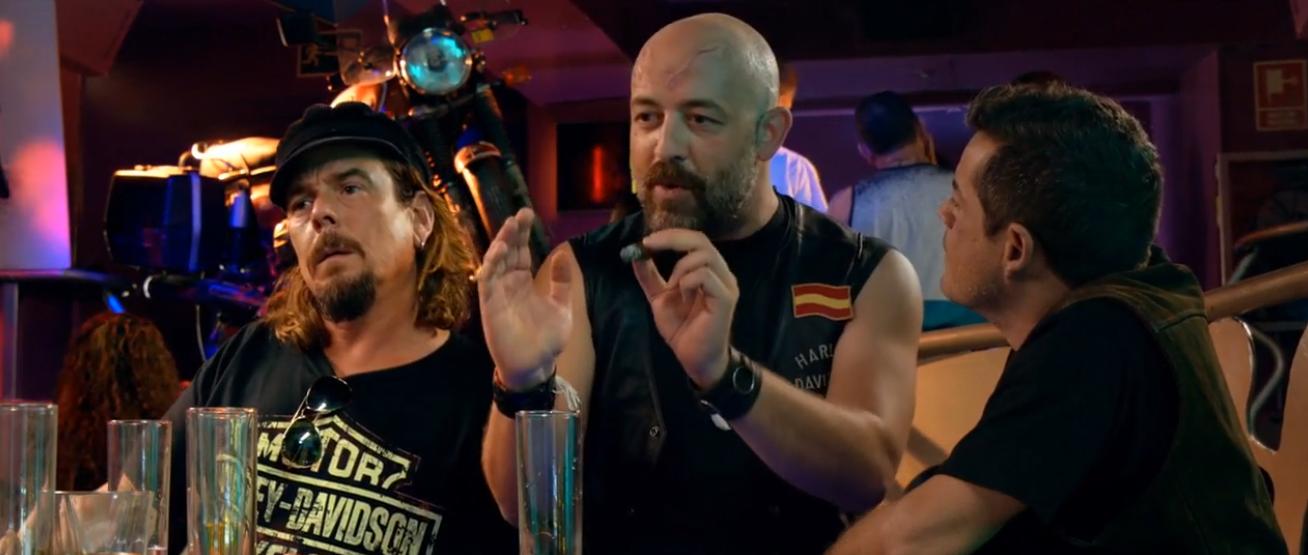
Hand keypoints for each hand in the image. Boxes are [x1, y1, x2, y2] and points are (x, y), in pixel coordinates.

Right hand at [477, 208, 572, 389]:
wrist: (536, 366)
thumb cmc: (547, 339)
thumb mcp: (561, 306)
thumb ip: (561, 281)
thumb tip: (563, 253)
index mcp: (524, 282)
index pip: (522, 252)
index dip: (523, 234)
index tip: (528, 214)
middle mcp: (509, 284)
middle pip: (508, 252)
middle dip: (512, 233)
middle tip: (520, 214)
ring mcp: (498, 294)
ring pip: (495, 263)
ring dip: (500, 244)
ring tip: (510, 228)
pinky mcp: (490, 306)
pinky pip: (486, 282)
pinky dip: (491, 266)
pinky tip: (499, 252)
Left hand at [631, 229, 738, 387]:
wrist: (694, 358)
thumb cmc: (682, 328)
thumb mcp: (659, 297)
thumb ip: (650, 276)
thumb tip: (635, 253)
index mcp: (708, 270)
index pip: (695, 239)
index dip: (671, 235)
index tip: (646, 241)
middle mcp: (721, 273)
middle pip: (701, 240)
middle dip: (672, 240)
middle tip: (649, 245)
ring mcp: (726, 285)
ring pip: (703, 256)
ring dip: (680, 268)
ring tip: (673, 289)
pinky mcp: (725, 298)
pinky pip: (705, 276)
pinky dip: (687, 281)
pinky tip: (682, 297)